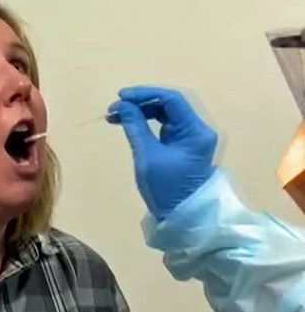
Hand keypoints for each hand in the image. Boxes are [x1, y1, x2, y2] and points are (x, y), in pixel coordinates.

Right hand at [107, 85, 217, 218]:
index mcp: (195, 130)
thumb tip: (122, 105)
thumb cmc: (166, 188)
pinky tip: (127, 124)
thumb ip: (135, 126)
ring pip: (164, 114)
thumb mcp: (147, 156)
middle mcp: (197, 129)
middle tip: (115, 108)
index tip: (121, 97)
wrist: (182, 217)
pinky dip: (145, 123)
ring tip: (115, 116)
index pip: (171, 99)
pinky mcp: (181, 146)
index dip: (145, 94)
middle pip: (168, 105)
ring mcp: (189, 138)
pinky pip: (163, 126)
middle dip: (140, 103)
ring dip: (140, 112)